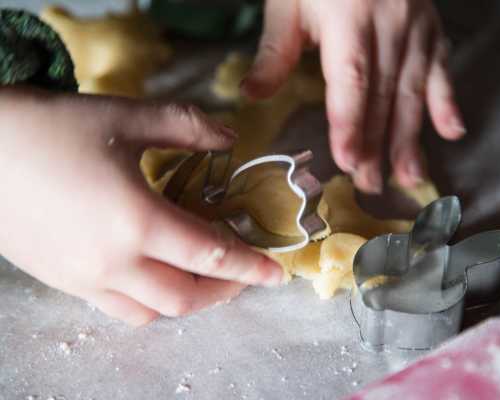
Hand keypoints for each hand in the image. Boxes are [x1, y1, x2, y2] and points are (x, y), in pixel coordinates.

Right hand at [0, 87, 281, 325]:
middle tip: (241, 271)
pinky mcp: (63, 283)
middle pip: (186, 298)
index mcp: (137, 221)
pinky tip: (153, 272)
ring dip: (187, 300)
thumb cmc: (52, 128)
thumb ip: (188, 127)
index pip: (212, 256)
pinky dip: (149, 301)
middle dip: (224, 290)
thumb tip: (230, 139)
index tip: (278, 274)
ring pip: (152, 313)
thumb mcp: (127, 117)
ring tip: (201, 275)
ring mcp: (85, 280)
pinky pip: (118, 309)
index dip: (251, 267)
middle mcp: (114, 262)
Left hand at [242, 0, 464, 191]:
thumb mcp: (288, 1)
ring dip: (411, 136)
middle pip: (383, 94)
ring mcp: (416, 26)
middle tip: (370, 184)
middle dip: (376, 143)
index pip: (352, 79)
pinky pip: (441, 68)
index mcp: (349, 17)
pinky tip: (452, 132)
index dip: (350, 122)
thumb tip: (250, 95)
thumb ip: (274, 51)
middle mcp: (389, 24)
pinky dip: (447, 101)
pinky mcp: (431, 27)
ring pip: (413, 90)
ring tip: (408, 176)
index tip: (346, 160)